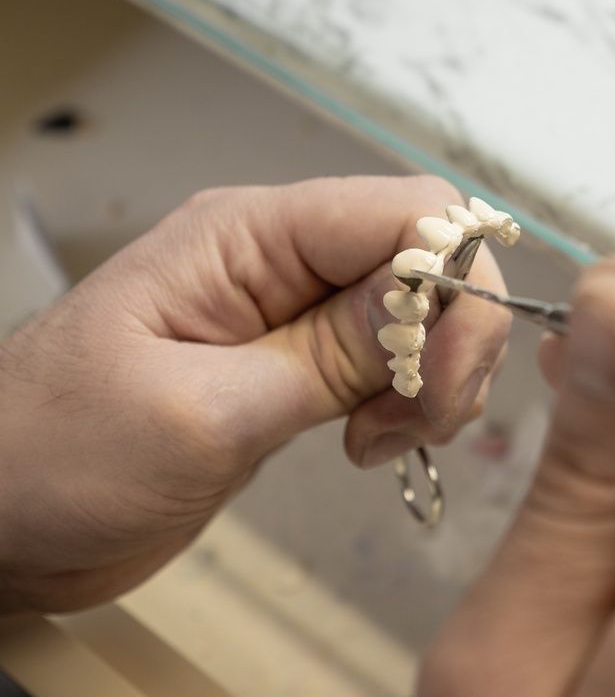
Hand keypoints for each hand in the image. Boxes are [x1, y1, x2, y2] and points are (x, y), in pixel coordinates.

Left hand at [0, 176, 509, 610]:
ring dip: (434, 376)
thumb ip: (325, 356)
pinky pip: (390, 358)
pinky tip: (371, 441)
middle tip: (421, 418)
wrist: (0, 521)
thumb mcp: (201, 413)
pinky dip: (410, 400)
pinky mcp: (300, 362)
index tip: (437, 379)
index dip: (450, 283)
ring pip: (419, 312)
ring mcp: (293, 311)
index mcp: (247, 236)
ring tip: (384, 438)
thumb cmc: (58, 457)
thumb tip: (430, 301)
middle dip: (450, 339)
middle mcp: (280, 259)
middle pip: (425, 258)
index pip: (402, 213)